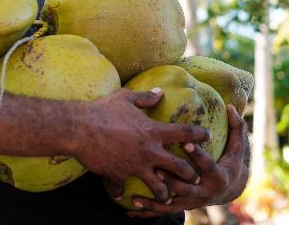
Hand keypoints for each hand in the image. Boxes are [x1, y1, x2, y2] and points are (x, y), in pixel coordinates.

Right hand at [71, 87, 210, 202]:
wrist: (80, 129)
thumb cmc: (104, 110)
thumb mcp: (126, 98)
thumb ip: (145, 97)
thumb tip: (159, 92)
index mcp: (153, 131)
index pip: (184, 132)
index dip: (199, 134)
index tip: (208, 136)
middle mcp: (149, 151)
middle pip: (179, 167)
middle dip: (190, 174)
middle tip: (194, 176)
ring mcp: (135, 166)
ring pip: (159, 186)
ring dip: (165, 192)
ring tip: (167, 195)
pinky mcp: (120, 175)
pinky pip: (123, 187)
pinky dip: (122, 191)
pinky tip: (122, 194)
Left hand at [127, 105, 248, 217]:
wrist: (228, 190)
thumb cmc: (231, 163)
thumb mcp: (238, 147)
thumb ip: (236, 127)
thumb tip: (230, 106)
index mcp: (218, 175)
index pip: (207, 164)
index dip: (197, 154)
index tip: (186, 142)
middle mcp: (205, 191)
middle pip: (187, 187)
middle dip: (172, 179)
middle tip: (156, 168)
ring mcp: (192, 201)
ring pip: (172, 202)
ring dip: (155, 198)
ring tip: (137, 195)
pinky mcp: (182, 205)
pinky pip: (163, 209)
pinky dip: (148, 209)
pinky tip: (132, 207)